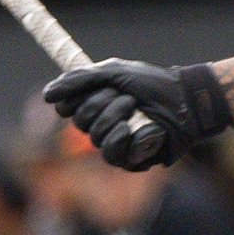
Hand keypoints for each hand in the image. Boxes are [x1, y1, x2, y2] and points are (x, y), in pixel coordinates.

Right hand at [43, 59, 233, 169]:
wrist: (186, 100)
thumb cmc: (154, 84)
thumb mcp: (115, 73)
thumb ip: (79, 80)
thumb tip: (47, 95)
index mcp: (95, 105)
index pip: (67, 109)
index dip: (75, 99)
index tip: (93, 87)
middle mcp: (102, 126)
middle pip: (81, 122)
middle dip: (103, 104)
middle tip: (128, 97)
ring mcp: (116, 145)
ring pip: (97, 138)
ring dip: (118, 118)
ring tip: (138, 109)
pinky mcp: (131, 161)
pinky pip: (116, 154)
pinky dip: (130, 138)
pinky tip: (145, 129)